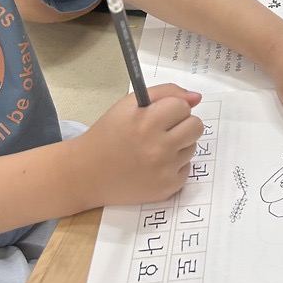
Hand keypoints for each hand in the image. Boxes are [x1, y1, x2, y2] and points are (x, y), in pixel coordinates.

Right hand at [75, 84, 204, 205]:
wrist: (86, 174)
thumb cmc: (108, 134)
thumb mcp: (129, 105)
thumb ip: (165, 93)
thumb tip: (196, 97)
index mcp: (146, 122)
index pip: (183, 107)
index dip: (172, 108)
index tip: (159, 115)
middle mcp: (157, 147)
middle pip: (196, 126)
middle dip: (182, 124)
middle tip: (163, 130)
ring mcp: (163, 170)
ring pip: (192, 147)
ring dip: (179, 145)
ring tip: (154, 148)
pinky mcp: (166, 188)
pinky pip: (187, 169)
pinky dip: (174, 166)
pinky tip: (154, 166)